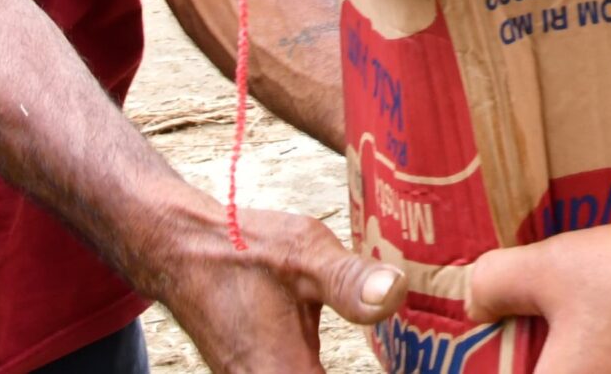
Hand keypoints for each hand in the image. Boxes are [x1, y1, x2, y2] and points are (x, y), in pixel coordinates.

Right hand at [153, 205, 404, 373]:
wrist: (182, 250)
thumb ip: (349, 280)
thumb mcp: (304, 254)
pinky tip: (377, 359)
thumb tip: (396, 293)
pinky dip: (321, 372)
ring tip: (409, 358)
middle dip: (379, 372)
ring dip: (340, 371)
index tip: (427, 366)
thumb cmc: (242, 249)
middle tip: (425, 360)